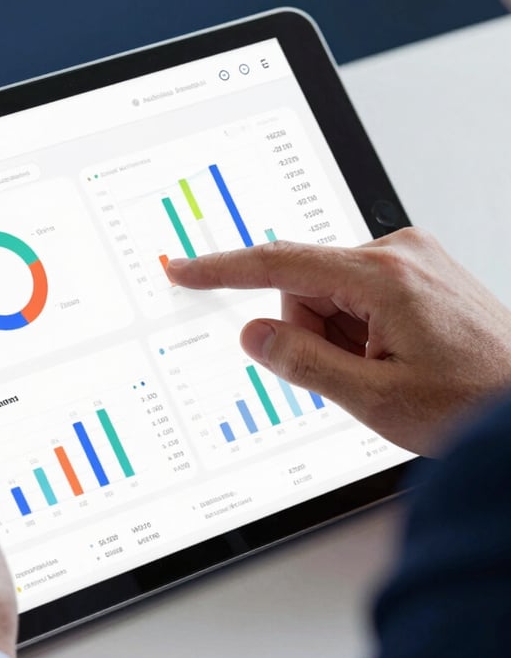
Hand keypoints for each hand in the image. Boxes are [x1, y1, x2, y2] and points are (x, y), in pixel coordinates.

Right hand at [167, 228, 510, 455]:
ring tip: (381, 369)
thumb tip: (253, 334)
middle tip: (351, 375)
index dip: (222, 271)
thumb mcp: (374, 399)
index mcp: (385, 276)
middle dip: (310, 333)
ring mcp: (412, 260)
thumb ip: (303, 364)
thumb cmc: (473, 404)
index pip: (279, 264)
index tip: (184, 272)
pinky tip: (391, 356)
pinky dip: (357, 329)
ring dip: (337, 336)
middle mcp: (399, 253)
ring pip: (329, 294)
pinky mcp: (417, 272)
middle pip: (305, 285)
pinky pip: (357, 295)